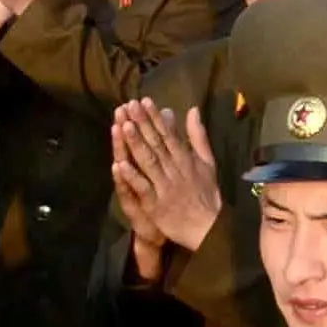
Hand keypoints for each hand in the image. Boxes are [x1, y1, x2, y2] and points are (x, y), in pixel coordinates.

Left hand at [109, 99, 220, 273]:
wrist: (208, 226)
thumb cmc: (205, 193)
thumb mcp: (207, 161)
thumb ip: (198, 136)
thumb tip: (193, 110)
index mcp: (186, 159)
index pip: (169, 134)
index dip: (155, 117)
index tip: (144, 101)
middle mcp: (175, 169)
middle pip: (156, 144)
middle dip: (142, 124)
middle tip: (129, 106)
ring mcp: (165, 186)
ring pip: (149, 162)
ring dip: (136, 145)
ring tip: (125, 126)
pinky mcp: (156, 204)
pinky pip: (143, 188)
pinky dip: (132, 177)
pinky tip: (119, 165)